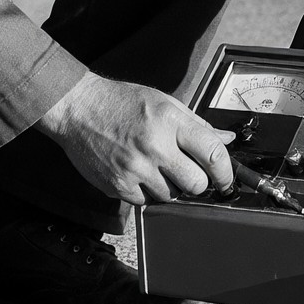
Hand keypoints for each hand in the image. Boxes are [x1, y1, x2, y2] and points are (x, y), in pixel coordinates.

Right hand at [35, 73, 233, 204]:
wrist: (77, 109)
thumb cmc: (121, 103)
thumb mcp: (163, 102)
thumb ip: (197, 124)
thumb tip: (226, 139)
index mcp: (170, 122)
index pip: (213, 154)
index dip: (226, 172)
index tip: (226, 179)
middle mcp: (154, 147)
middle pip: (196, 184)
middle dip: (197, 182)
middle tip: (187, 172)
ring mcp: (135, 169)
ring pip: (171, 197)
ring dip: (170, 187)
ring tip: (155, 166)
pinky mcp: (118, 185)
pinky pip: (146, 201)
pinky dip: (146, 191)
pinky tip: (137, 172)